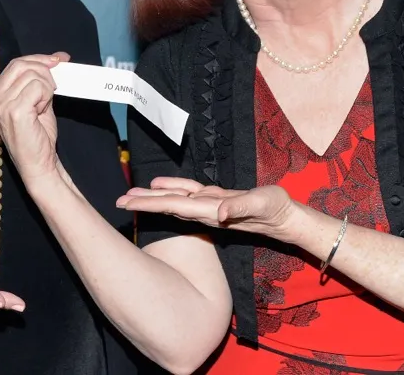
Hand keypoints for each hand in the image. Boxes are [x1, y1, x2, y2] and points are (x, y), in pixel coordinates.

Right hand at [0, 52, 69, 185]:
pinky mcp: (15, 112)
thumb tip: (57, 58)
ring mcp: (2, 105)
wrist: (39, 164)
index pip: (16, 64)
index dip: (39, 59)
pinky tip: (43, 109)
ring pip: (33, 75)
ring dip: (47, 87)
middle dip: (45, 71)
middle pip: (22, 65)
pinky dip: (46, 96)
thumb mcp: (38, 101)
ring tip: (44, 105)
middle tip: (55, 87)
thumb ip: (42, 80)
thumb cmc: (38, 136)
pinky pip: (38, 87)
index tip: (59, 60)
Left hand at [116, 177, 296, 238]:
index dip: (148, 205)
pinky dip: (173, 187)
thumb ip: (241, 208)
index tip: (126, 205)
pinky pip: (188, 193)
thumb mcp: (261, 204)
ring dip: (153, 197)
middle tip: (117, 202)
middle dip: (142, 204)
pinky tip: (161, 185)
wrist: (286, 219)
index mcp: (210, 211)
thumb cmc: (275, 210)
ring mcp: (209, 207)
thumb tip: (220, 214)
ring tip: (132, 195)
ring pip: (175, 200)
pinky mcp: (216, 200)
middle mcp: (205, 211)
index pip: (172, 206)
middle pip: (167, 205)